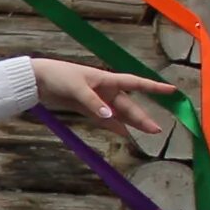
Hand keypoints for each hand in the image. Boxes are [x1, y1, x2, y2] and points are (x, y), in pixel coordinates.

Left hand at [33, 58, 177, 134]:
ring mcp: (96, 100)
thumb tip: (110, 116)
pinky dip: (113, 126)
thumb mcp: (76, 88)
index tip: (172, 90)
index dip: (154, 87)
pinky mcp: (86, 108)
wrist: (37, 79)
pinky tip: (124, 133)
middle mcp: (105, 90)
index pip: (136, 83)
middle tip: (156, 130)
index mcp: (107, 79)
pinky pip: (103, 118)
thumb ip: (93, 102)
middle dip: (142, 117)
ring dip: (131, 123)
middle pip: (128, 105)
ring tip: (147, 133)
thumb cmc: (59, 76)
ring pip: (118, 113)